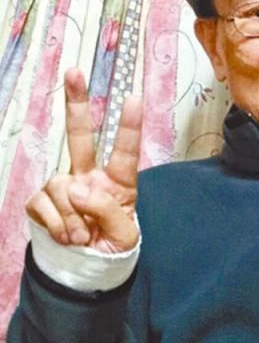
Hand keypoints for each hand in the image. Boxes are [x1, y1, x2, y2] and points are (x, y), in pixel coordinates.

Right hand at [26, 68, 142, 253]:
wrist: (85, 271)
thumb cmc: (111, 248)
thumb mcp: (124, 235)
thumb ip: (107, 210)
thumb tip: (77, 188)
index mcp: (118, 184)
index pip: (125, 153)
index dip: (129, 127)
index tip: (134, 98)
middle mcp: (88, 178)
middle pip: (80, 136)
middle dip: (76, 104)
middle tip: (74, 71)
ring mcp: (63, 188)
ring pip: (60, 186)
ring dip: (71, 217)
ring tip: (82, 237)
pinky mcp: (40, 202)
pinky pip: (42, 204)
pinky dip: (55, 224)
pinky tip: (66, 236)